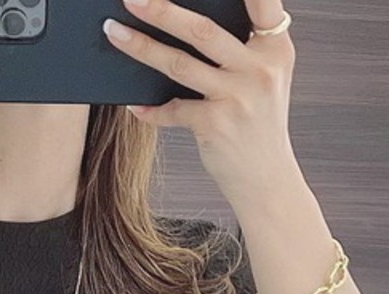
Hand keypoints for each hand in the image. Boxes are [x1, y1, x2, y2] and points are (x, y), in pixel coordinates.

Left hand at [102, 0, 299, 208]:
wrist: (266, 180)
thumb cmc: (258, 124)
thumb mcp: (265, 78)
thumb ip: (242, 47)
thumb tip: (187, 20)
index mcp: (275, 48)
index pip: (262, 1)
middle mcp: (259, 68)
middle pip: (203, 30)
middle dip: (162, 10)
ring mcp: (237, 97)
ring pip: (179, 64)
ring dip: (141, 47)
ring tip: (114, 32)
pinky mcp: (216, 125)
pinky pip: (173, 109)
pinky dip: (151, 109)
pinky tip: (135, 106)